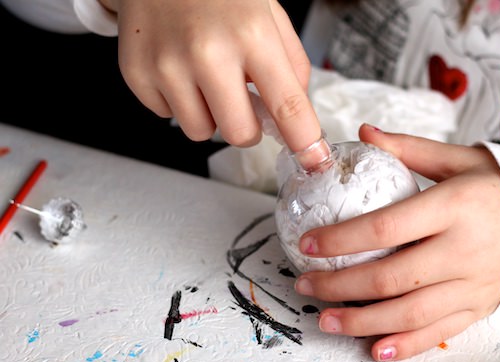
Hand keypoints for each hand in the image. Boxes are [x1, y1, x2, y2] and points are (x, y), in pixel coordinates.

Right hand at [99, 0, 321, 151]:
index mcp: (252, 35)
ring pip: (200, 132)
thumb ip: (291, 65)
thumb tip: (294, 118)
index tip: (314, 160)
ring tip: (204, 77)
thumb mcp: (269, 15)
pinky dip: (178, 102)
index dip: (305, 141)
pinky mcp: (137, 73)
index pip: (287, 106)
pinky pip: (168, 117)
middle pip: (239, 135)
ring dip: (210, 115)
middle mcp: (208, 52)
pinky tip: (178, 68)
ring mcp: (167, 65)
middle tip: (241, 100)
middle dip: (247, 127)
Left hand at [294, 124, 499, 360]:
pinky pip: (439, 332)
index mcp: (454, 207)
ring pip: (409, 313)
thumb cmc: (496, 186)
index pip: (386, 228)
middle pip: (391, 277)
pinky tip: (374, 349)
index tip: (308, 244)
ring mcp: (473, 284)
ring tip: (326, 319)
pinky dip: (405, 345)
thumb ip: (408, 149)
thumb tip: (364, 134)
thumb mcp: (458, 159)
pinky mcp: (478, 306)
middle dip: (340, 285)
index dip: (341, 239)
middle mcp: (464, 250)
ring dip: (361, 321)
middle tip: (306, 284)